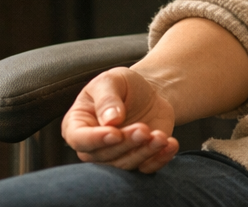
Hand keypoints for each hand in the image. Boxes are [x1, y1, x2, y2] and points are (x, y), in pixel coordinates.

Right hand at [61, 66, 178, 172]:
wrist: (147, 91)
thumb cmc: (122, 84)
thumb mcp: (111, 80)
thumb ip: (107, 98)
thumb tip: (110, 121)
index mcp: (77, 125)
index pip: (79, 139)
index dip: (95, 140)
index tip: (115, 133)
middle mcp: (93, 146)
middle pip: (104, 155)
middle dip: (126, 144)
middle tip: (143, 129)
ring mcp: (115, 156)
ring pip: (125, 164)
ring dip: (144, 152)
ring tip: (160, 137)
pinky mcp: (137, 160)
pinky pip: (146, 167)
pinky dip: (159, 159)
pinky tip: (170, 145)